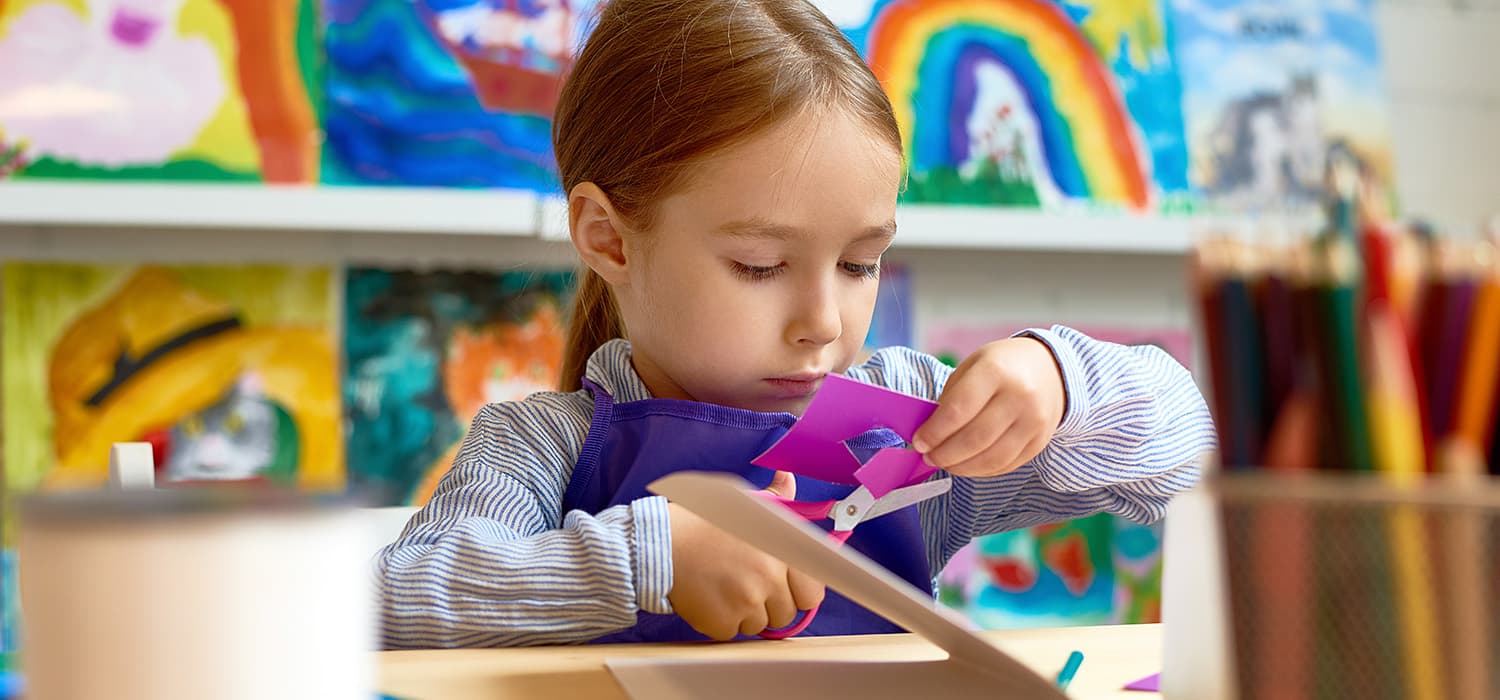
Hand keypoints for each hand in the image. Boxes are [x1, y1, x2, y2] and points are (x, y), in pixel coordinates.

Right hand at [666, 471, 824, 639]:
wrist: (660, 543)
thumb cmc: (702, 522)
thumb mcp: (744, 501)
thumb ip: (776, 496)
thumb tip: (788, 477)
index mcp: (780, 550)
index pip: (812, 592)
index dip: (799, 592)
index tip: (785, 586)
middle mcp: (768, 577)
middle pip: (786, 612)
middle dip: (771, 603)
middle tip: (747, 584)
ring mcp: (746, 603)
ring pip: (760, 625)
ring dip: (746, 613)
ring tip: (725, 586)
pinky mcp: (723, 622)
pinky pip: (733, 632)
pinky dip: (722, 621)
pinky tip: (710, 597)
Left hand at [911, 336, 1065, 477]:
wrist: (1051, 370)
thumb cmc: (1001, 367)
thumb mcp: (972, 367)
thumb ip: (951, 398)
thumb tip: (929, 436)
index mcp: (995, 371)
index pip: (958, 410)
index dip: (934, 431)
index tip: (919, 442)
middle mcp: (1019, 396)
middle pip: (975, 438)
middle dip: (945, 454)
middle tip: (929, 457)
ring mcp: (1034, 421)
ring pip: (991, 458)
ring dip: (961, 467)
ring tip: (945, 463)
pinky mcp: (1040, 442)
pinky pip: (1006, 465)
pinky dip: (981, 470)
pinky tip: (967, 465)